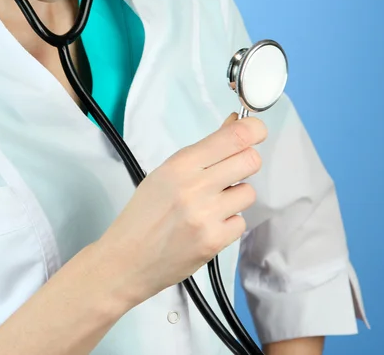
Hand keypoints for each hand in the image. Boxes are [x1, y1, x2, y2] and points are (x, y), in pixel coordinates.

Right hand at [95, 113, 266, 305]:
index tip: (256, 131)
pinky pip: (241, 222)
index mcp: (180, 165)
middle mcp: (195, 187)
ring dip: (235, 197)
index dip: (254, 129)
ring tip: (210, 206)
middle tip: (231, 172)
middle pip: (250, 161)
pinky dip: (228, 223)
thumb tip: (234, 124)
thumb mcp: (165, 175)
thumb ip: (202, 152)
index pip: (233, 137)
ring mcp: (206, 215)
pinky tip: (207, 226)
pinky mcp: (214, 241)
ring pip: (249, 193)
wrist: (126, 259)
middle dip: (246, 163)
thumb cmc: (143, 215)